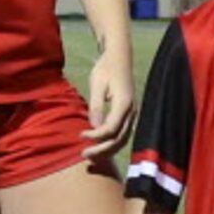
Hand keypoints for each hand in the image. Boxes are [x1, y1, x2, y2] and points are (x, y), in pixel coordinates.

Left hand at [81, 44, 135, 160]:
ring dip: (107, 150)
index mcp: (124, 104)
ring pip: (122, 139)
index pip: (111, 129)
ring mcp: (132, 114)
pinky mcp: (129, 114)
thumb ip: (96, 106)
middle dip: (102, 150)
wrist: (119, 58)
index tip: (81, 135)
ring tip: (91, 156)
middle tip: (84, 155)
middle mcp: (132, 111)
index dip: (96, 136)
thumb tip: (94, 127)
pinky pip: (123, 134)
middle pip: (119, 139)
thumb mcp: (97, 85)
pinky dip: (111, 143)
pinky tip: (99, 146)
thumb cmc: (106, 69)